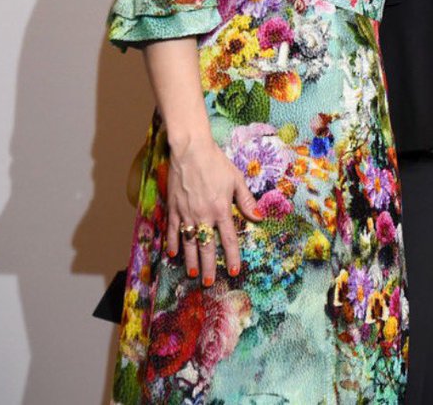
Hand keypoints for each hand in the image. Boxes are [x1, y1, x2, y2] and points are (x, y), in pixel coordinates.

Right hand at [165, 136, 260, 285]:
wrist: (191, 150)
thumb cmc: (216, 163)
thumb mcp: (236, 180)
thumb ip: (247, 201)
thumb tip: (260, 217)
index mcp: (221, 209)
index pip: (229, 239)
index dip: (232, 257)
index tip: (234, 271)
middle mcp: (203, 215)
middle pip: (207, 246)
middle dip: (209, 266)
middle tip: (209, 282)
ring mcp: (186, 213)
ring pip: (188, 242)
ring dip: (191, 260)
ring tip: (193, 274)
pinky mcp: (173, 208)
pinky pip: (172, 230)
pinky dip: (172, 242)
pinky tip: (172, 254)